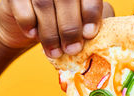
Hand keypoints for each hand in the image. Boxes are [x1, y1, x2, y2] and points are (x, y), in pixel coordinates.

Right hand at [0, 0, 114, 57]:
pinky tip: (34, 36)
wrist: (26, 25)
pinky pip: (22, 8)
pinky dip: (29, 24)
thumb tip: (111, 40)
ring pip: (43, 4)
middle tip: (72, 49)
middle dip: (70, 28)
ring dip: (51, 32)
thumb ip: (96, 24)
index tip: (89, 35)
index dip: (90, 13)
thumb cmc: (61, 24)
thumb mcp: (81, 23)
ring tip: (56, 52)